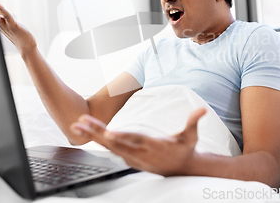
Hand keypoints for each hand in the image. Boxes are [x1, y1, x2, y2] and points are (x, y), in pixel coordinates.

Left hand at [70, 108, 206, 175]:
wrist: (182, 169)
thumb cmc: (185, 150)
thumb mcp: (191, 136)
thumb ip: (193, 121)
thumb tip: (202, 110)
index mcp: (154, 145)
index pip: (136, 140)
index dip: (122, 137)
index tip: (108, 133)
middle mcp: (141, 153)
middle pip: (115, 143)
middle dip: (97, 133)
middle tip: (81, 123)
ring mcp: (134, 158)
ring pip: (110, 147)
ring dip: (93, 136)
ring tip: (78, 126)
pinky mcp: (130, 159)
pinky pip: (112, 151)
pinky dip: (99, 143)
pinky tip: (89, 135)